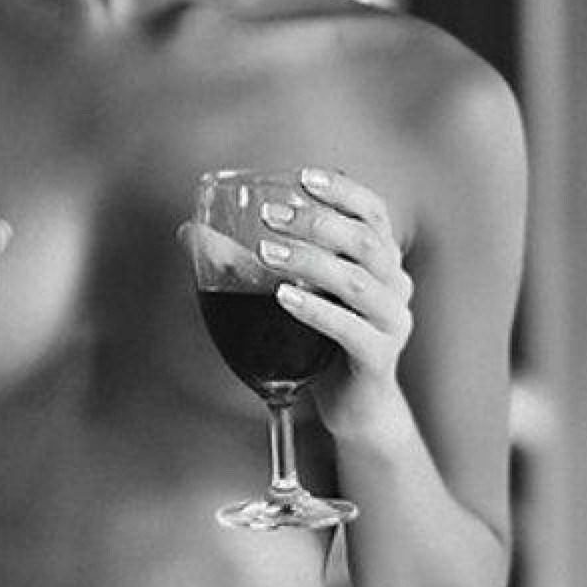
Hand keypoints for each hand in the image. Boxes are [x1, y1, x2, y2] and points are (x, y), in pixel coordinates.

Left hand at [259, 167, 413, 436]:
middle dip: (316, 222)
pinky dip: (315, 310)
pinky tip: (283, 296)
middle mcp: (396, 285)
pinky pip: (349, 328)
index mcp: (383, 261)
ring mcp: (391, 322)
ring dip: (309, 261)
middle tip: (269, 216)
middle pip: (364, 241)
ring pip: (356, 282)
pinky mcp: (379, 357)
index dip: (343, 191)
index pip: (373, 212)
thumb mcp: (299, 295)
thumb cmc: (322, 343)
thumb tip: (190, 231)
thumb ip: (261, 259)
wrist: (355, 409)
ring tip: (267, 252)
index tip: (302, 177)